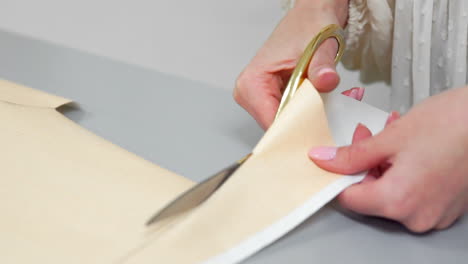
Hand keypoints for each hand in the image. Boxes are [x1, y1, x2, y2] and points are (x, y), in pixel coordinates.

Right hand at [234, 0, 348, 129]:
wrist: (312, 14)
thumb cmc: (308, 24)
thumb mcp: (318, 46)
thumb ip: (321, 66)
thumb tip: (324, 80)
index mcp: (251, 82)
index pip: (271, 122)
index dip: (296, 129)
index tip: (318, 130)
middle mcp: (250, 93)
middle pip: (279, 127)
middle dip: (306, 123)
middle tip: (329, 110)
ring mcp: (260, 97)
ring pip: (287, 123)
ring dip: (310, 117)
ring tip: (328, 100)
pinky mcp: (272, 98)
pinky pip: (291, 115)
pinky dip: (309, 111)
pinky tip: (323, 100)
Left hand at [309, 87, 467, 231]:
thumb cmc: (454, 124)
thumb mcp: (392, 137)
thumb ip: (352, 154)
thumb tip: (325, 160)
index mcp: (400, 201)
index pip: (349, 199)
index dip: (339, 174)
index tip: (337, 157)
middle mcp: (417, 215)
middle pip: (370, 194)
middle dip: (364, 163)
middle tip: (368, 135)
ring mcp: (434, 213)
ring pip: (390, 191)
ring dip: (383, 163)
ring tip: (392, 137)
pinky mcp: (445, 206)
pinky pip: (411, 192)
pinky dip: (402, 171)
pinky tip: (407, 148)